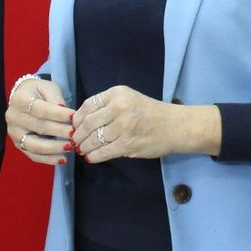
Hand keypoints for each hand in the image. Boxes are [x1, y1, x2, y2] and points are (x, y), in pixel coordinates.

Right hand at [5, 75, 74, 165]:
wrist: (22, 98)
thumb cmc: (38, 92)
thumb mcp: (48, 87)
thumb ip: (56, 99)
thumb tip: (66, 114)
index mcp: (20, 100)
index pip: (41, 110)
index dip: (58, 115)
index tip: (74, 117)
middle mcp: (13, 118)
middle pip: (39, 128)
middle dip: (60, 132)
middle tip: (76, 134)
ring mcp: (14, 133)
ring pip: (35, 145)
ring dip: (55, 148)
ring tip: (71, 147)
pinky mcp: (18, 145)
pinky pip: (34, 156)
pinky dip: (49, 160)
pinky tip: (63, 159)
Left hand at [71, 85, 219, 163]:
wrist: (175, 126)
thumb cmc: (150, 112)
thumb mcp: (128, 99)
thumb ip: (107, 106)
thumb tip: (82, 121)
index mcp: (117, 93)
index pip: (88, 105)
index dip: (77, 118)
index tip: (75, 126)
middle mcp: (118, 107)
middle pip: (87, 123)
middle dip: (79, 135)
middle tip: (76, 142)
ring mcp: (123, 126)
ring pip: (94, 139)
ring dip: (85, 147)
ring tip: (83, 150)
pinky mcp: (127, 144)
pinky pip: (103, 152)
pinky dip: (94, 156)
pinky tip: (91, 157)